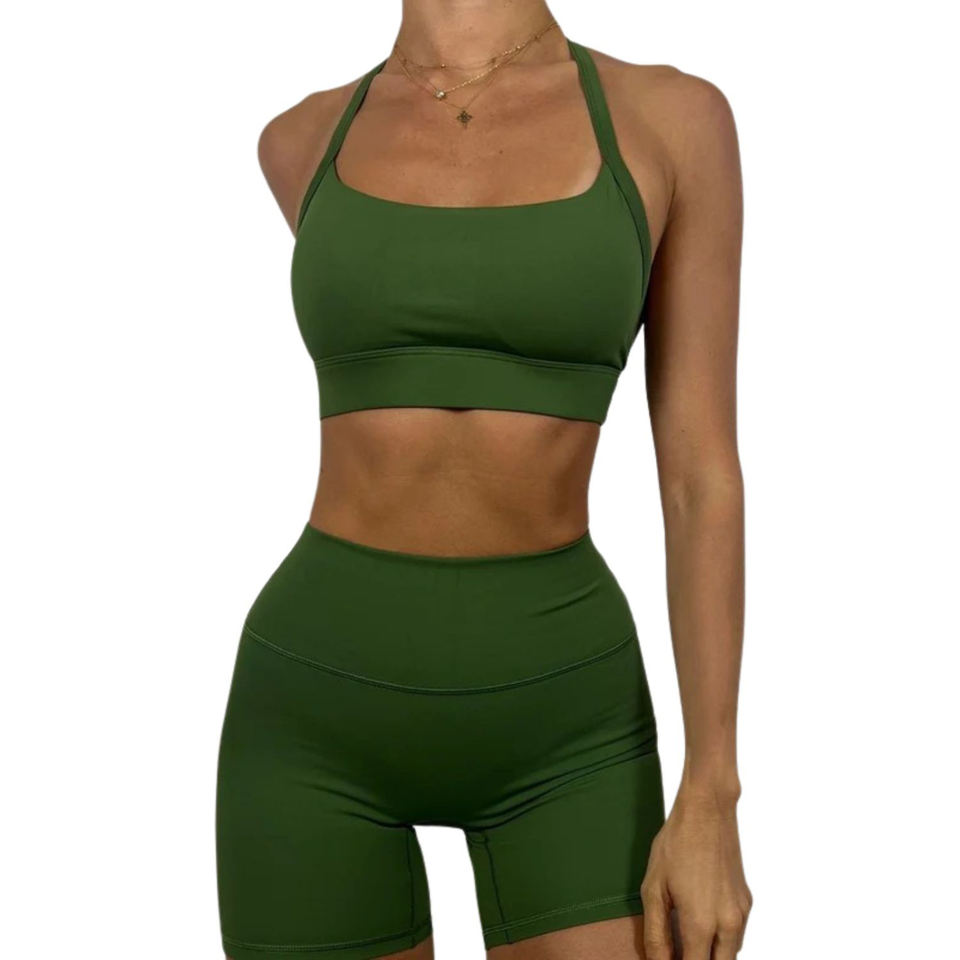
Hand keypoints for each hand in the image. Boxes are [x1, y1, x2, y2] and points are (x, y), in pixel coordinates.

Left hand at [640, 785, 751, 958]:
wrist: (708, 809)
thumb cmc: (676, 843)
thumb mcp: (653, 888)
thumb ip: (656, 932)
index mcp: (701, 924)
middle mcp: (728, 924)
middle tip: (677, 951)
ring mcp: (742, 913)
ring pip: (730, 955)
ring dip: (712, 956)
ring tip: (686, 942)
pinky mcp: (747, 901)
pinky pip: (737, 935)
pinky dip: (722, 940)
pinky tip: (702, 924)